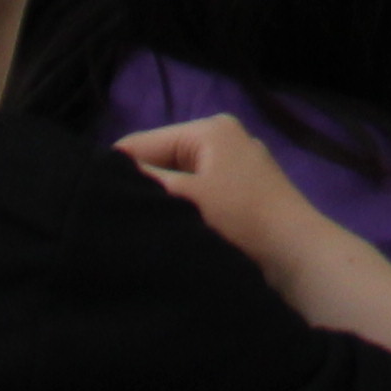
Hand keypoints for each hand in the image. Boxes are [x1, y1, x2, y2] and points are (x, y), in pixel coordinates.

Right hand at [114, 114, 390, 348]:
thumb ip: (144, 182)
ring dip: (163, 207)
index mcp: (209, 129)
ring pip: (179, 185)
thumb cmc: (242, 222)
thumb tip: (102, 173)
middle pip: (160, 163)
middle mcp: (224, 140)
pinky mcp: (244, 198)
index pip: (140, 144)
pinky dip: (185, 216)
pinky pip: (199, 200)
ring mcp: (237, 169)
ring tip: (142, 233)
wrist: (300, 261)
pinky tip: (171, 237)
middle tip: (116, 224)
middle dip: (142, 191)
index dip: (115, 175)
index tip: (90, 204)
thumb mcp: (185, 199)